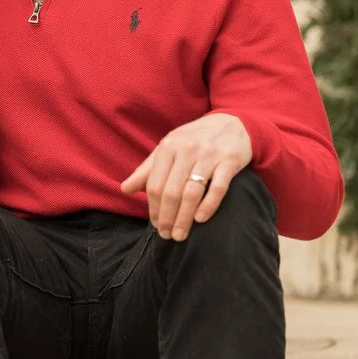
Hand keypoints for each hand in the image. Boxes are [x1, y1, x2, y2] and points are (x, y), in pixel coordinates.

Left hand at [120, 112, 252, 241]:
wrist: (232, 123)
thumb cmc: (195, 139)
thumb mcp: (169, 148)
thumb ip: (147, 169)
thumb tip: (125, 189)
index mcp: (168, 147)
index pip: (155, 184)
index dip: (153, 208)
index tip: (155, 224)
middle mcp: (187, 149)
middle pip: (171, 191)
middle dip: (167, 217)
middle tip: (167, 235)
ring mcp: (209, 155)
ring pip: (192, 193)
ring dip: (184, 218)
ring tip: (180, 235)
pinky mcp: (229, 161)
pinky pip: (217, 188)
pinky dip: (208, 206)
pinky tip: (200, 220)